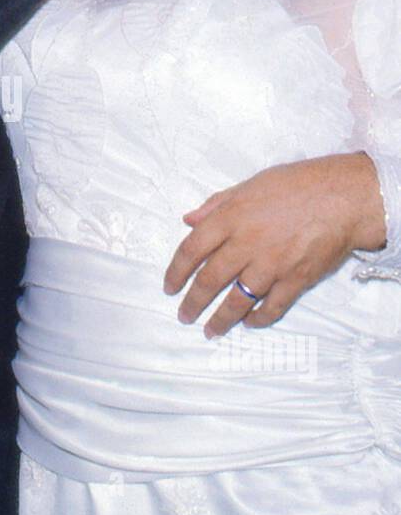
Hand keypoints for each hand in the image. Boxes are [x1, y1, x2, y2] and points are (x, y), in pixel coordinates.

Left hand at [163, 153, 385, 337]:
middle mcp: (247, 244)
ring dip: (221, 319)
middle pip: (210, 280)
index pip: (192, 249)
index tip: (169, 287)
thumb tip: (189, 220)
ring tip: (210, 330)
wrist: (344, 197)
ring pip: (237, 300)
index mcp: (231, 218)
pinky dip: (258, 318)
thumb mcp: (251, 184)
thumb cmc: (298, 184)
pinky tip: (249, 323)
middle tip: (184, 315)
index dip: (176, 271)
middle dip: (193, 302)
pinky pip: (272, 306)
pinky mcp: (295, 279)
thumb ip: (217, 204)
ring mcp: (271, 265)